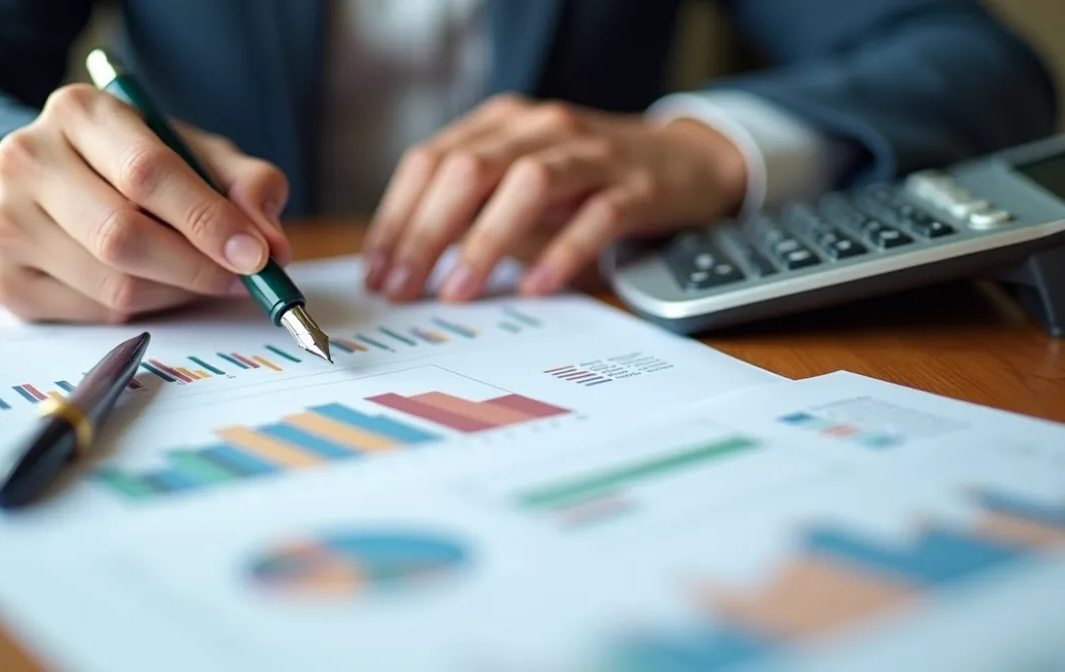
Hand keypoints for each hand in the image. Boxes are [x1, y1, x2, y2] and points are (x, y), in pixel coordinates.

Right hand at [0, 84, 291, 322]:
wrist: (49, 187)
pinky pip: (95, 314)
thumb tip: (274, 245)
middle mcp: (28, 159)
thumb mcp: (196, 155)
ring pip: (113, 285)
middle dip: (196, 267)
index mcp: (80, 112)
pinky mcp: (6, 280)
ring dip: (176, 294)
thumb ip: (247, 186)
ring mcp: (6, 221)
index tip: (256, 255)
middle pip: (122, 236)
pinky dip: (143, 312)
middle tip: (240, 280)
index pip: (147, 171)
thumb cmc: (135, 168)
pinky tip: (153, 286)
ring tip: (198, 277)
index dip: (208, 219)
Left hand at [361, 94, 747, 301]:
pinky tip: (535, 288)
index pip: (432, 161)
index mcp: (503, 123)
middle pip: (467, 170)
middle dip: (425, 233)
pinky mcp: (637, 185)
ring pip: (526, 184)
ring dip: (484, 242)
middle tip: (403, 289)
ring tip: (457, 292)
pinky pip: (595, 216)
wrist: (687, 160)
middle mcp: (542, 127)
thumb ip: (475, 214)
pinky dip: (561, 252)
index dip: (397, 216)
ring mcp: (593, 153)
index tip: (377, 271)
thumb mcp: (524, 187)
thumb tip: (411, 268)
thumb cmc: (591, 182)